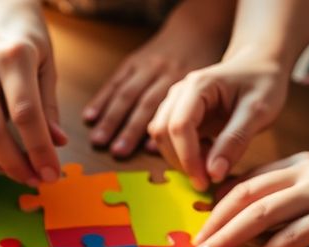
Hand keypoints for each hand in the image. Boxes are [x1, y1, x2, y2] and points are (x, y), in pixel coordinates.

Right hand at [0, 0, 65, 189]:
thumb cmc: (25, 36)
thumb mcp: (46, 64)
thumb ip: (47, 106)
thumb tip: (56, 144)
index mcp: (14, 55)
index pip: (25, 113)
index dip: (38, 150)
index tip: (50, 174)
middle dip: (12, 163)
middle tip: (31, 179)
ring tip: (8, 172)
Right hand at [85, 2, 230, 157]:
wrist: (199, 29)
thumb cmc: (208, 68)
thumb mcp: (218, 91)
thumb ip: (207, 121)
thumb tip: (185, 152)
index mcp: (190, 80)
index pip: (174, 111)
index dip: (164, 134)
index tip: (152, 155)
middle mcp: (166, 70)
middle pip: (145, 103)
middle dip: (129, 129)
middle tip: (116, 153)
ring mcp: (147, 64)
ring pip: (126, 93)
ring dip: (110, 118)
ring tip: (98, 141)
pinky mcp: (134, 61)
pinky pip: (115, 81)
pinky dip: (101, 99)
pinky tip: (90, 117)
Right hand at [148, 57, 288, 190]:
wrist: (260, 66)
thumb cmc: (263, 83)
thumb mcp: (259, 111)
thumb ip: (235, 141)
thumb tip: (213, 174)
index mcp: (198, 86)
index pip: (179, 126)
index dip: (188, 158)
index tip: (205, 181)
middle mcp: (179, 93)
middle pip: (163, 133)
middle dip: (182, 161)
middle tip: (210, 178)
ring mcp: (175, 103)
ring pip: (161, 138)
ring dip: (181, 159)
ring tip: (213, 162)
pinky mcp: (178, 115)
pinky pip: (169, 140)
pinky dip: (184, 155)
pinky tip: (208, 154)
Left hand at [191, 152, 308, 246]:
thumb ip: (288, 198)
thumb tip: (244, 223)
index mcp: (300, 163)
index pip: (245, 183)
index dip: (217, 208)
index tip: (199, 231)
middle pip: (245, 196)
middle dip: (214, 224)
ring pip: (262, 215)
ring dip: (231, 239)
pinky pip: (292, 236)